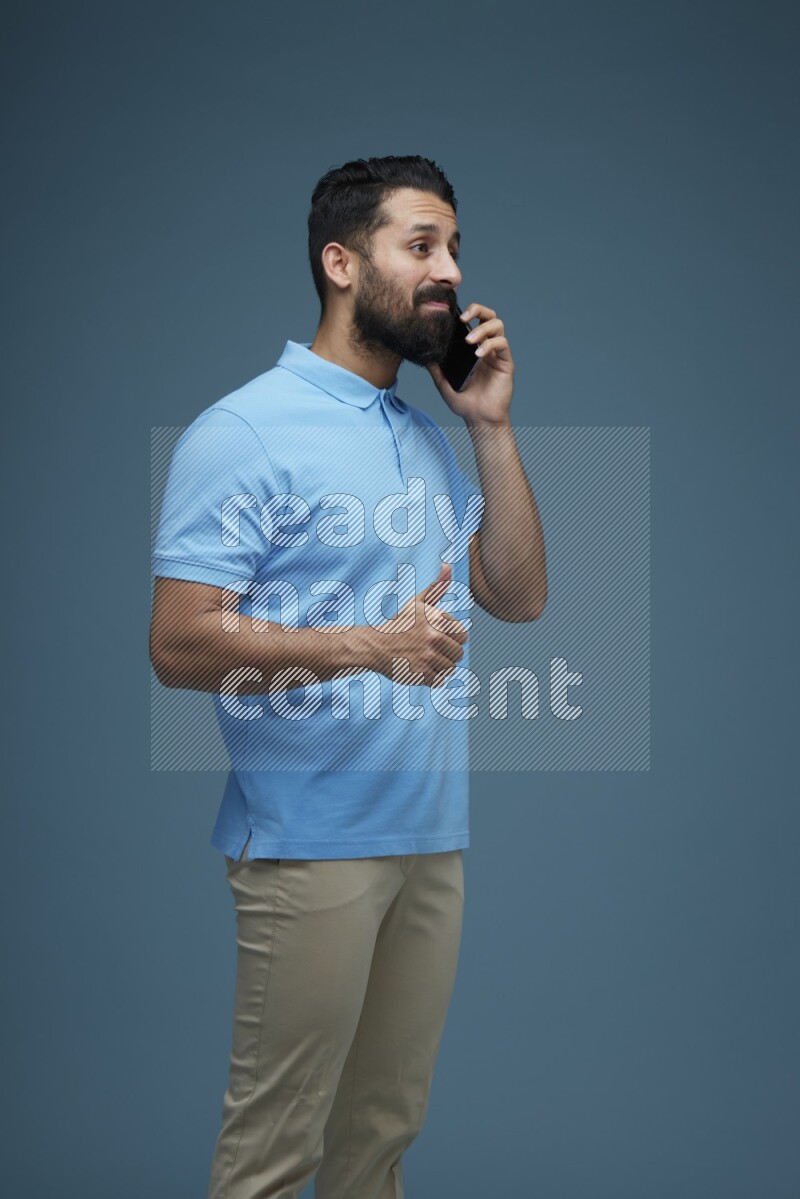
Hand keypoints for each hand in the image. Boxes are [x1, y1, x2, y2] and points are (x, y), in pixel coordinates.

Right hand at [370, 562, 467, 687]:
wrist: (374, 646)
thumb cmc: (398, 624)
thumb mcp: (417, 604)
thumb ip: (436, 587)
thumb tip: (448, 565)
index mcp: (437, 619)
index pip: (463, 636)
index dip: (451, 638)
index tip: (435, 637)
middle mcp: (434, 637)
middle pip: (458, 654)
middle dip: (446, 654)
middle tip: (427, 650)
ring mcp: (427, 656)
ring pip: (450, 668)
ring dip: (438, 667)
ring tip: (422, 659)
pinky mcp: (421, 674)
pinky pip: (440, 681)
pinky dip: (431, 678)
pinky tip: (418, 669)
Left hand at [427, 301, 514, 427]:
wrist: (480, 419)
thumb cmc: (465, 402)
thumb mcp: (443, 384)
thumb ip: (435, 369)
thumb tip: (424, 354)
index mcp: (472, 347)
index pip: (473, 320)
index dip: (466, 311)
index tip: (451, 314)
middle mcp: (486, 346)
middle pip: (488, 315)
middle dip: (477, 310)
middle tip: (463, 318)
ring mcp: (496, 353)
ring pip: (497, 325)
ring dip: (482, 328)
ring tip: (469, 341)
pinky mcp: (505, 362)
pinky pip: (502, 344)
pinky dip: (490, 344)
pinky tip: (478, 354)